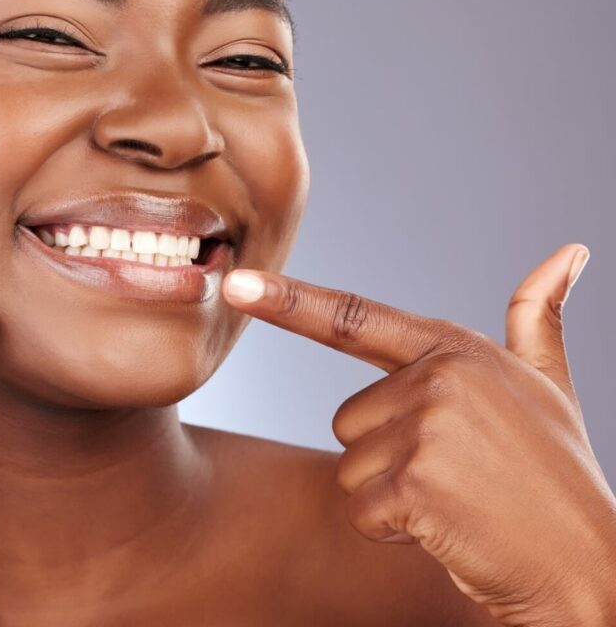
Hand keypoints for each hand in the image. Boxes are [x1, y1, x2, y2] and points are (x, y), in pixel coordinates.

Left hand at [222, 244, 615, 625]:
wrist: (590, 566)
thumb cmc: (557, 477)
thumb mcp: (548, 387)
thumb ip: (536, 320)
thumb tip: (567, 254)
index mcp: (457, 350)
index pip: (356, 320)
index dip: (290, 301)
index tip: (239, 283)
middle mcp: (439, 378)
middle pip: (348, 420)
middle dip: (387, 457)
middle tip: (455, 476)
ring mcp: (429, 428)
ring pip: (349, 466)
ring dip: (390, 496)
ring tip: (456, 500)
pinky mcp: (418, 482)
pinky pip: (361, 508)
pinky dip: (394, 529)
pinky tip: (449, 528)